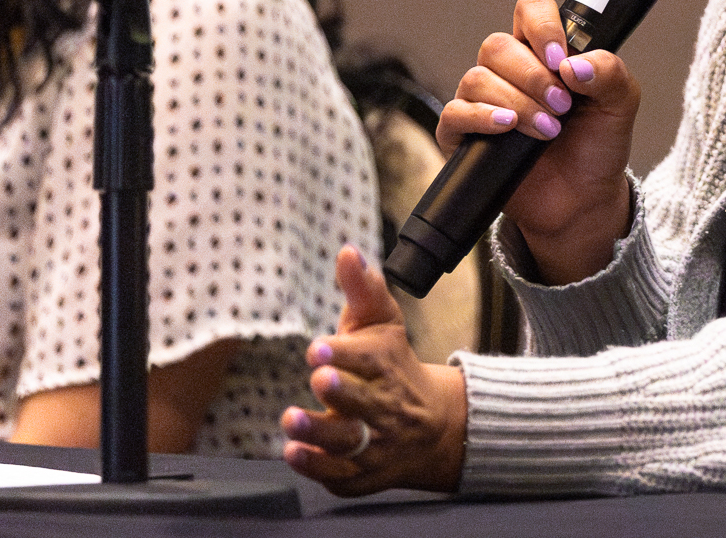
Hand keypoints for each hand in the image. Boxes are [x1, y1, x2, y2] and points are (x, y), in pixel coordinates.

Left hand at [282, 246, 468, 495]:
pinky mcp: (362, 473)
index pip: (370, 359)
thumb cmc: (393, 366)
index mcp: (387, 365)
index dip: (343, 353)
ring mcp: (375, 443)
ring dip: (319, 431)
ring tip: (290, 419)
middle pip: (364, 401)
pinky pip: (340, 475)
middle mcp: (384, 405)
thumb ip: (362, 289)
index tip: (317, 348)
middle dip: (341, 390)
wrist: (435, 427)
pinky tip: (294, 453)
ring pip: (348, 441)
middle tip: (320, 378)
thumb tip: (346, 250)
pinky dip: (317, 467)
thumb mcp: (381, 325)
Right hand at [436, 0, 639, 280]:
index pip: (530, 9)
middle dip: (533, 77)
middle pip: (497, 46)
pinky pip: (455, 113)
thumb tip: (573, 64)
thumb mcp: (621, 104)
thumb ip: (609, 72)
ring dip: (518, 103)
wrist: (583, 200)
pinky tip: (507, 127)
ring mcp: (483, 101)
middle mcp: (510, 70)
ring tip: (548, 130)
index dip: (541, 25)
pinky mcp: (464, 135)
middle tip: (563, 106)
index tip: (559, 57)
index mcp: (545, 51)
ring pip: (477, 78)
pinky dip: (481, 117)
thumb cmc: (598, 146)